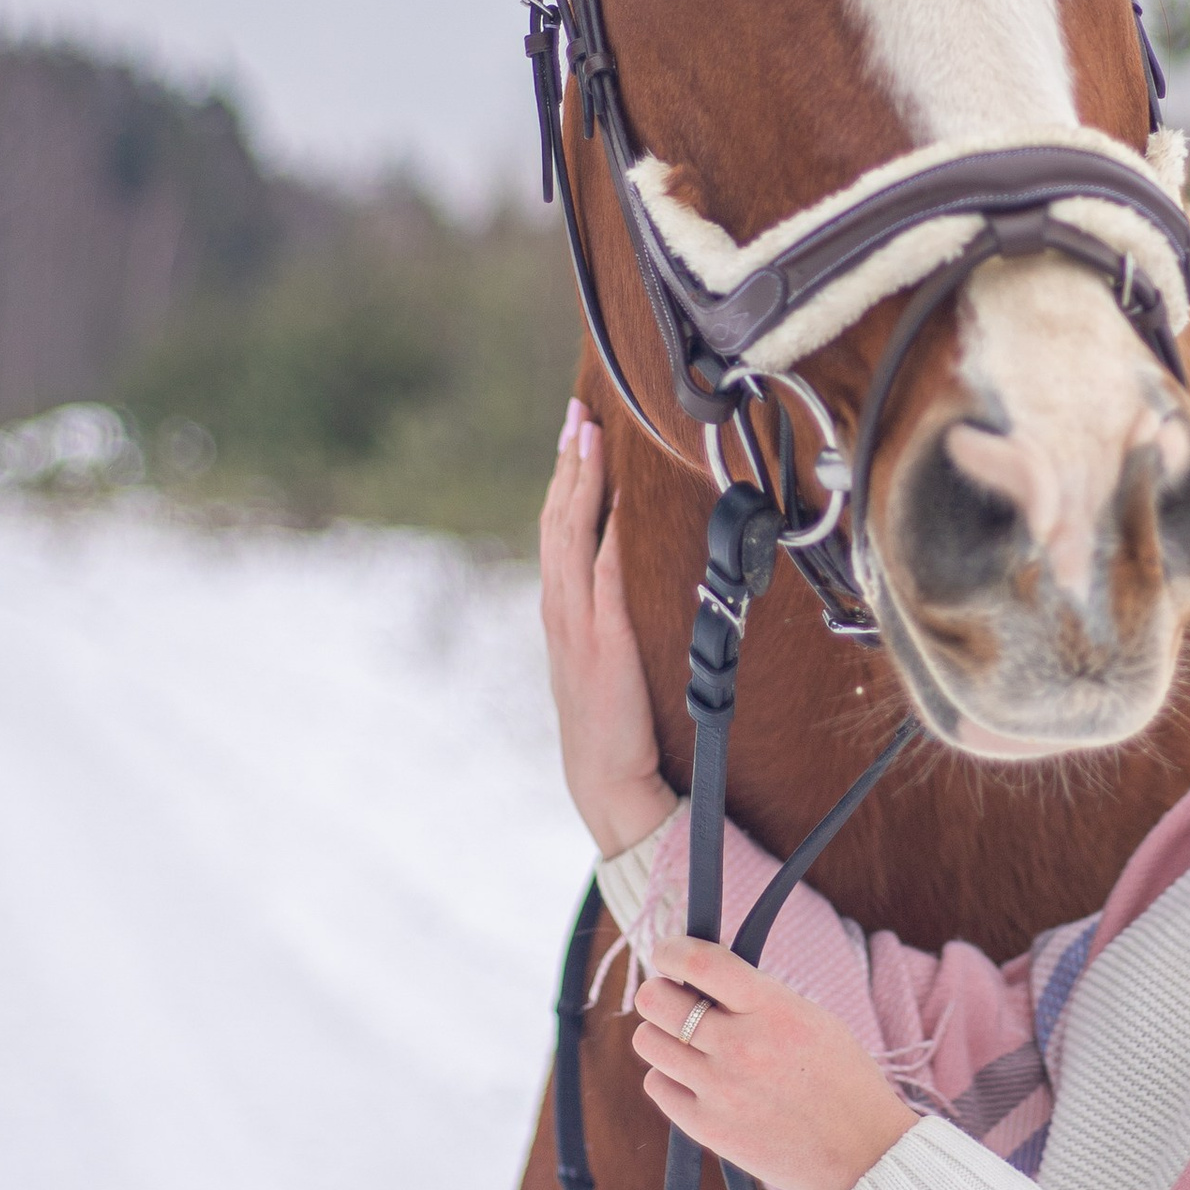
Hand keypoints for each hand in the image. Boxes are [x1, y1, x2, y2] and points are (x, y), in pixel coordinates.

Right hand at [540, 399, 677, 859]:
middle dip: (569, 462)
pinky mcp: (604, 639)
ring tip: (591, 436)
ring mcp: (578, 622)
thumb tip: (631, 570)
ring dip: (583, 482)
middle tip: (579, 412)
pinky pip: (606, 575)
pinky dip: (610, 533)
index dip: (565, 476)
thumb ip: (609, 613)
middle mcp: (561, 607)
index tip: (575, 430)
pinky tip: (620, 501)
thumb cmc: (613, 721)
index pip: (558, 528)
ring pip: (573, 536)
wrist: (607, 776)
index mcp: (560, 608)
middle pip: (559, 519)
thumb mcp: (603, 657)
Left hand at [630, 933, 917, 1189]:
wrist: (863, 1153)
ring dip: (663, 1035)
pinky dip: (671, 1077)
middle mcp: (740, 1046)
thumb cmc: (842, 1079)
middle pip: (655, 1002)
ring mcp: (720, 1090)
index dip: (671, 951)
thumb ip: (755, 995)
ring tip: (691, 1044)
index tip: (667, 953)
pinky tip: (698, 1079)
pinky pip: (657, 1085)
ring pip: (648, 1042)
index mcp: (772, 1008)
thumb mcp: (810, 1018)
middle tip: (675, 1001)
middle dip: (659, 994)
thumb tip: (698, 976)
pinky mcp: (707, 1128)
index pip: (697, 963)